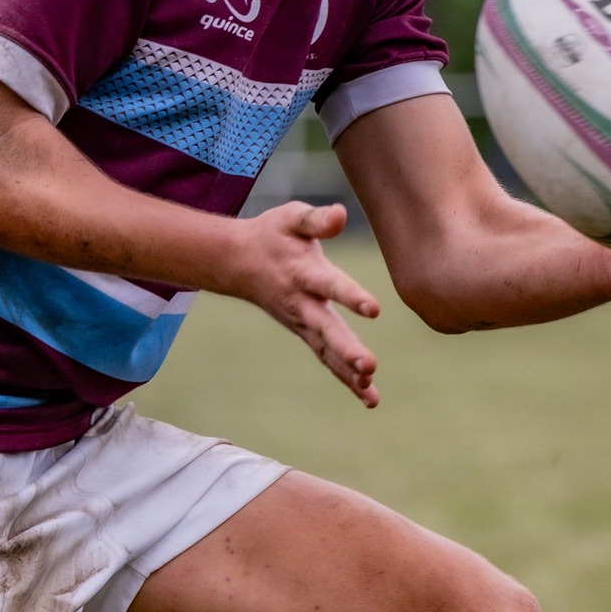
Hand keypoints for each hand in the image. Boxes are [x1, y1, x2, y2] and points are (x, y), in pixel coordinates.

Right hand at [228, 202, 382, 404]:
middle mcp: (303, 303)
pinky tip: (369, 396)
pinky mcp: (305, 333)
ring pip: (326, 351)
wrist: (237, 261)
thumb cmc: (272, 234)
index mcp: (304, 273)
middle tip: (368, 366)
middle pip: (326, 329)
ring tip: (370, 392)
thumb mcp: (291, 217)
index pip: (330, 285)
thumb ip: (317, 219)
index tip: (373, 309)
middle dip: (347, 349)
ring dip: (347, 372)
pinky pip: (326, 359)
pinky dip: (345, 379)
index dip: (351, 296)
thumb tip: (340, 214)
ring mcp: (302, 323)